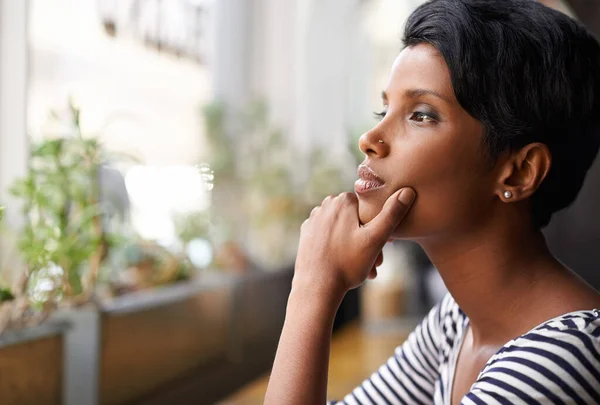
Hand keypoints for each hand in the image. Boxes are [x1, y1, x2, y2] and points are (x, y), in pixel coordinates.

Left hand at [293, 188, 415, 297]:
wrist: (316, 287)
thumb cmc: (347, 264)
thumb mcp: (375, 239)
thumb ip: (392, 214)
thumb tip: (407, 191)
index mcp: (343, 200)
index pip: (370, 209)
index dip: (380, 228)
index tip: (386, 247)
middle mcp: (326, 204)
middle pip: (357, 219)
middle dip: (369, 239)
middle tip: (377, 263)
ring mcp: (314, 218)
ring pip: (344, 228)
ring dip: (356, 245)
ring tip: (364, 268)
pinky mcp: (307, 232)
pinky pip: (330, 235)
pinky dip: (339, 246)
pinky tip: (345, 263)